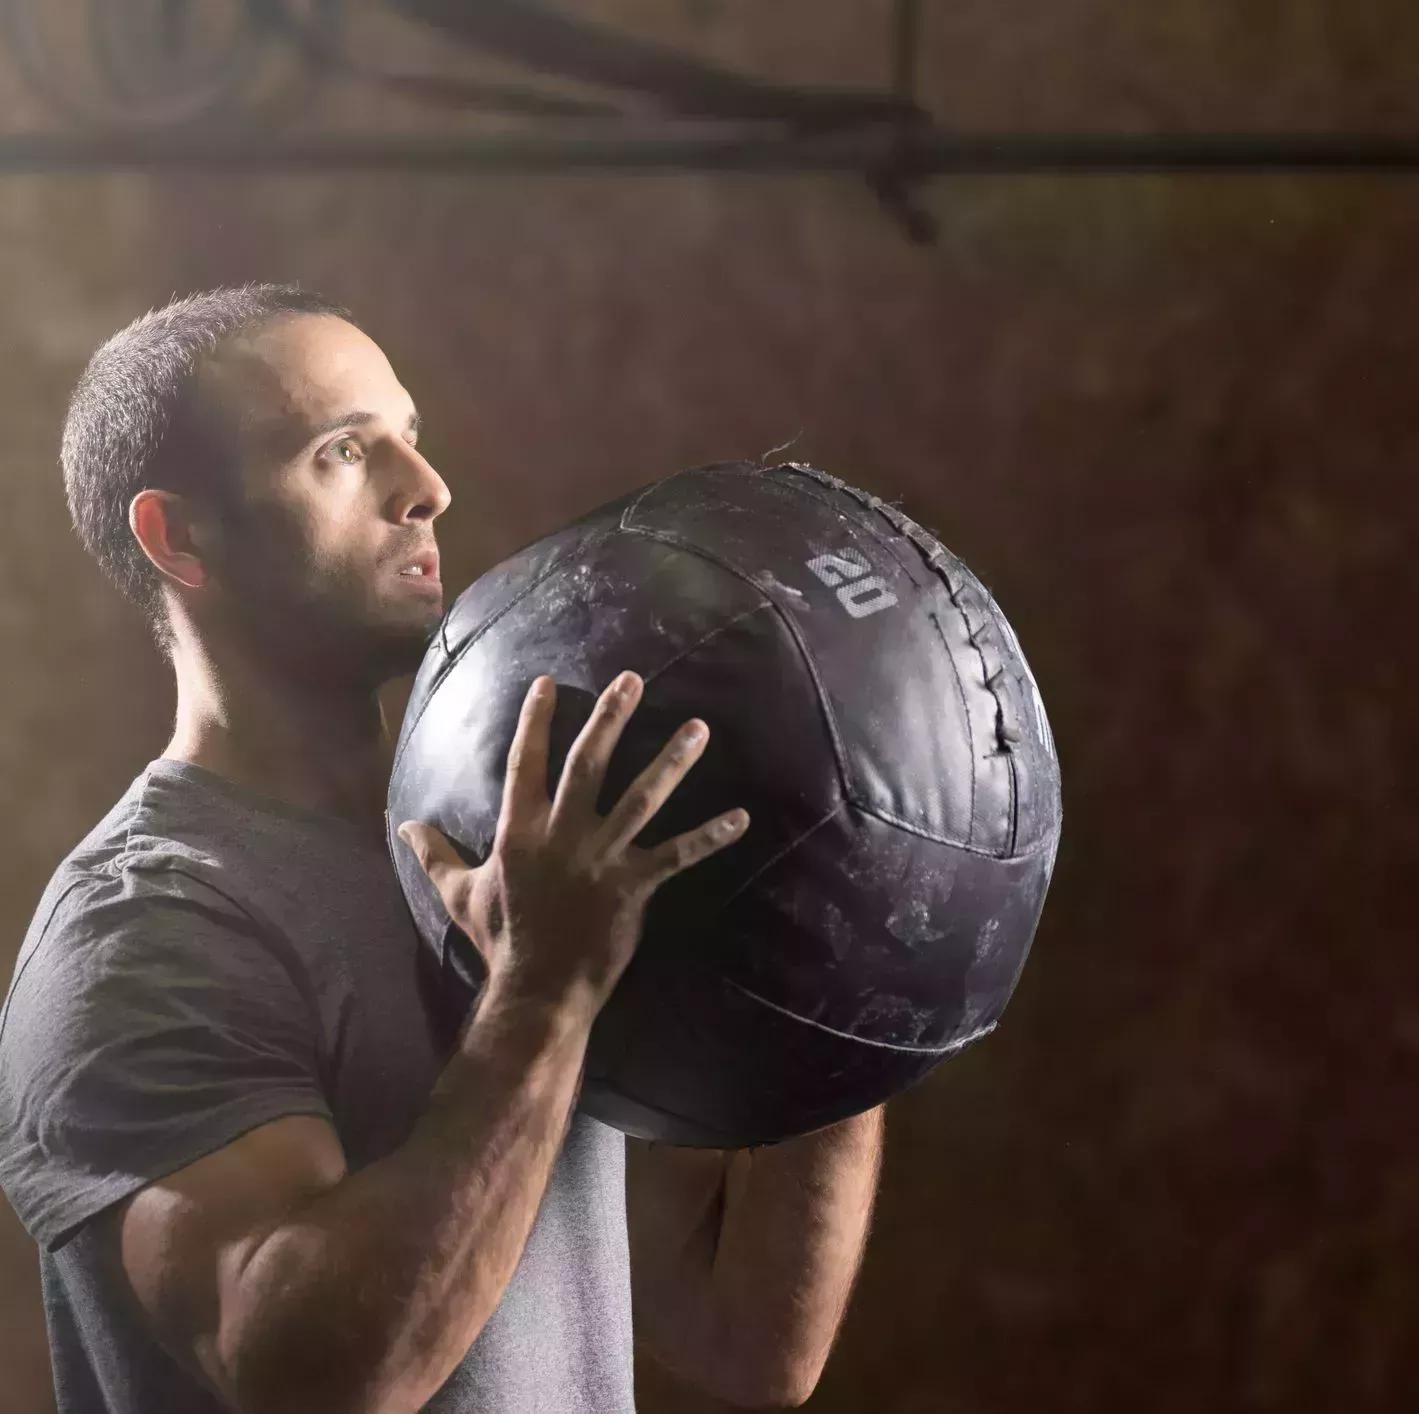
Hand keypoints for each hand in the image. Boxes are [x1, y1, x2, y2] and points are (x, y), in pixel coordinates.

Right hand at [398, 672, 748, 1012]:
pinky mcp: (635, 885)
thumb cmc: (500, 940)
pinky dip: (710, 836)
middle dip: (610, 718)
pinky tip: (741, 817)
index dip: (536, 721)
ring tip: (699, 729)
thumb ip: (434, 855)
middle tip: (633, 680)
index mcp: (521, 831)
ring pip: (643, 798)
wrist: (537, 990)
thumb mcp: (459, 894)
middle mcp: (564, 834)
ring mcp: (603, 857)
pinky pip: (679, 855)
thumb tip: (402, 825)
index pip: (526, 763)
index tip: (548, 682)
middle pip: (589, 764)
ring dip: (672, 761)